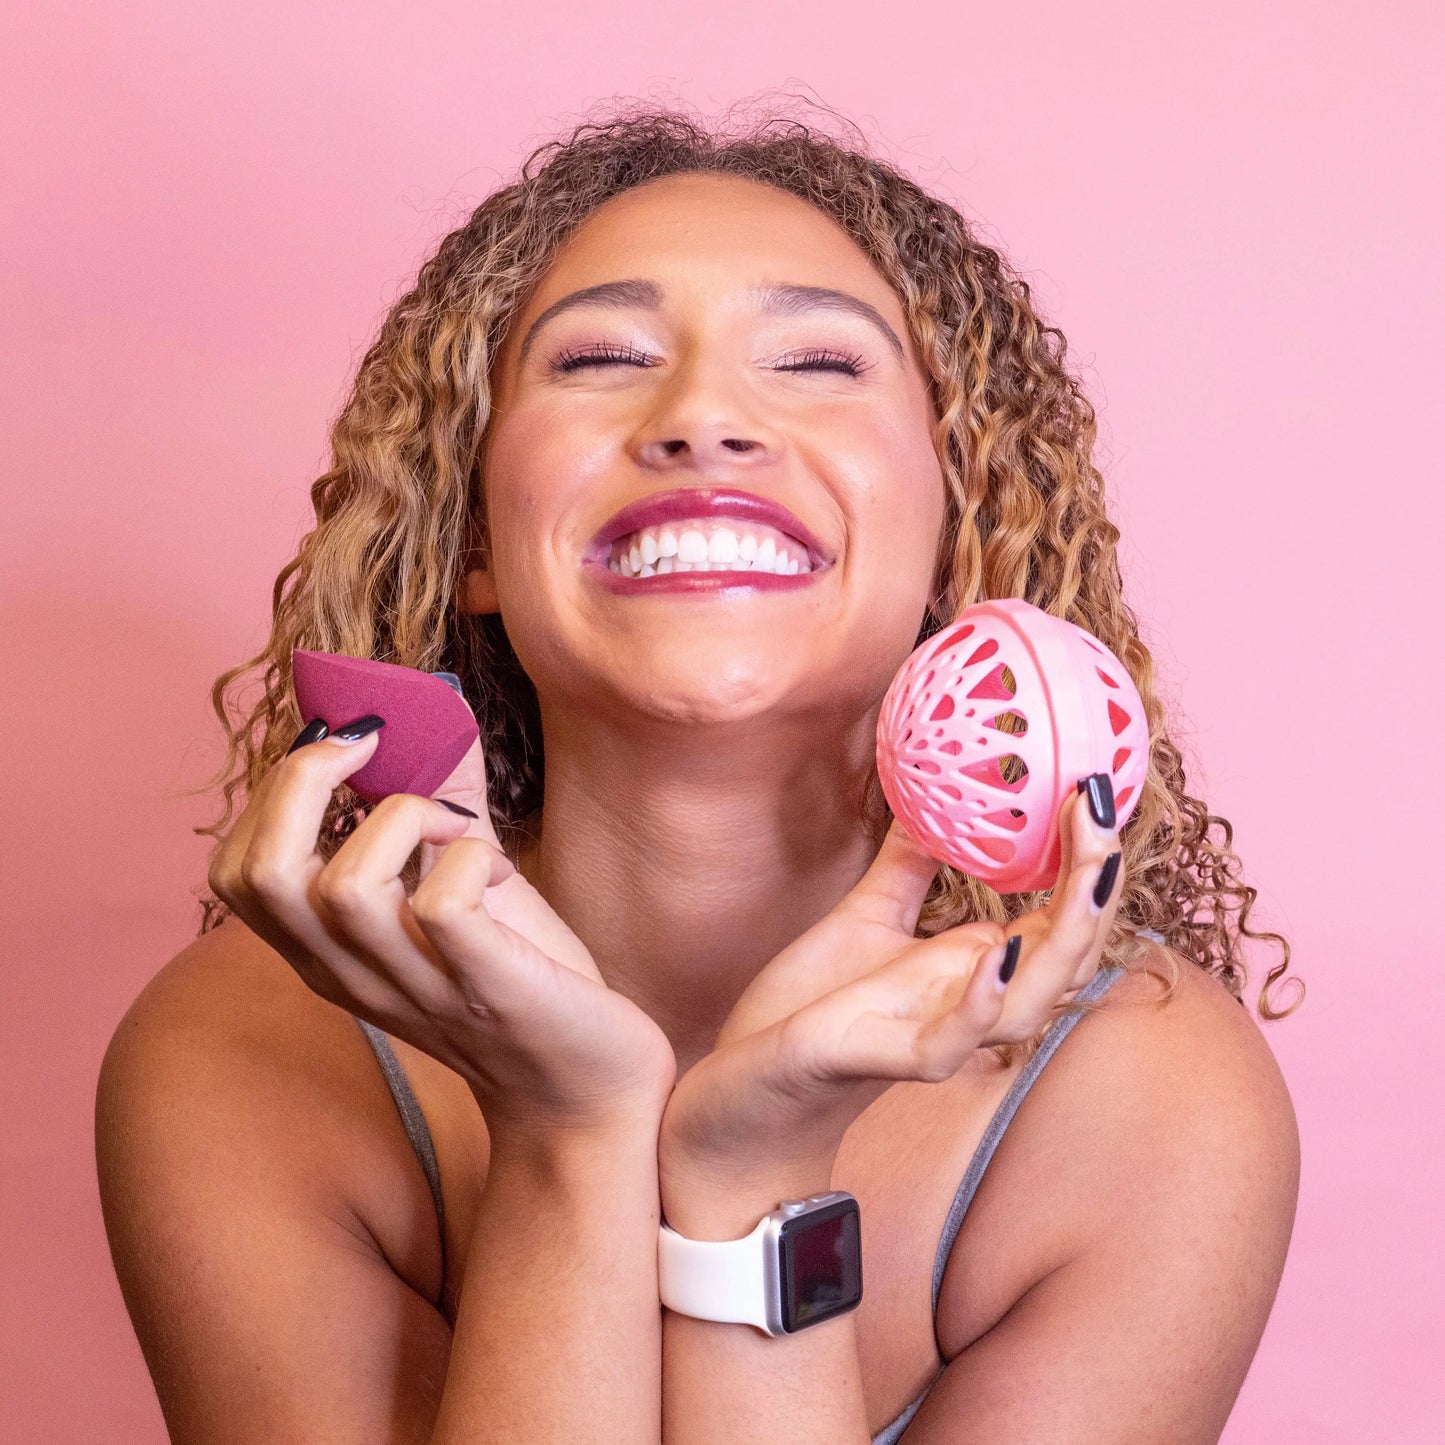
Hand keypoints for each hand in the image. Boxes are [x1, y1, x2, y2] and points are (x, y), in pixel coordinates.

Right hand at [208, 717, 676, 1135]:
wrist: (585, 1086)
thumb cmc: (522, 978)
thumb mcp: (461, 888)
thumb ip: (434, 812)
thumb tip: (435, 710)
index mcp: (330, 953)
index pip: (236, 872)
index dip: (273, 792)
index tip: (348, 749)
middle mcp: (353, 976)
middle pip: (261, 872)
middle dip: (303, 780)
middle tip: (376, 750)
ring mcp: (414, 987)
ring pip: (343, 887)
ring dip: (405, 819)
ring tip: (458, 830)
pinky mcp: (484, 989)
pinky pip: (441, 906)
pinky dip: (469, 860)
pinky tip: (498, 871)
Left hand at [658, 778, 1123, 1191]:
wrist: (747, 1091)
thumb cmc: (810, 1007)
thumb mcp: (865, 917)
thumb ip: (907, 865)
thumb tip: (932, 794)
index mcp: (975, 967)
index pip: (1058, 915)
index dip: (1085, 859)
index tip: (1093, 791)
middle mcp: (972, 1003)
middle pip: (1066, 955)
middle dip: (1095, 884)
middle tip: (1099, 809)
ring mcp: (936, 1036)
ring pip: (1031, 1004)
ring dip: (1066, 937)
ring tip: (1090, 867)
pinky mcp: (889, 1060)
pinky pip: (954, 1042)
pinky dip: (983, 1001)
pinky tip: (1000, 952)